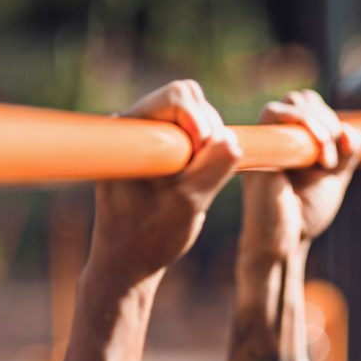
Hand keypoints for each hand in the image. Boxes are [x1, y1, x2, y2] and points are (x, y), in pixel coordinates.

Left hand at [90, 80, 241, 286]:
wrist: (127, 263)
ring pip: (194, 116)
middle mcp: (132, 126)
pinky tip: (197, 180)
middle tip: (206, 173)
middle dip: (209, 132)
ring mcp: (144, 137)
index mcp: (129, 132)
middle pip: (188, 100)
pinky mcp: (156, 150)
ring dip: (208, 145)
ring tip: (199, 182)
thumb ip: (213, 169)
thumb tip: (233, 140)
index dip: (202, 122)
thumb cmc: (150, 238)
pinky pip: (191, 135)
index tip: (202, 158)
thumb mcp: (187, 206)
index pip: (177, 97)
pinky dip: (204, 154)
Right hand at [239, 90, 360, 264]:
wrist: (286, 242)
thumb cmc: (305, 213)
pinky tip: (316, 158)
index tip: (342, 149)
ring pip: (292, 102)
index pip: (310, 104)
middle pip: (301, 98)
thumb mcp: (334, 177)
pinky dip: (304, 125)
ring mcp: (266, 140)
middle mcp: (276, 136)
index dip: (329, 118)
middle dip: (327, 120)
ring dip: (319, 124)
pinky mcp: (259, 147)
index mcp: (292, 140)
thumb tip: (350, 129)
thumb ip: (346, 152)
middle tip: (333, 156)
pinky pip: (274, 113)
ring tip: (326, 161)